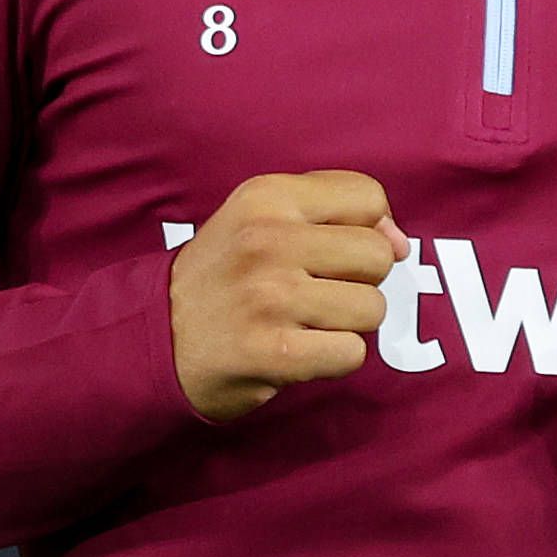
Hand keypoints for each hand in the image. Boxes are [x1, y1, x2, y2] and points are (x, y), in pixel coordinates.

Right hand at [174, 170, 407, 424]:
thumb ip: (333, 210)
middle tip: (313, 293)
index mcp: (266, 196)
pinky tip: (298, 351)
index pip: (368, 198)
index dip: (366, 229)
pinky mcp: (274, 352)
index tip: (333, 252)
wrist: (155, 339)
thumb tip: (401, 243)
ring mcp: (270, 297)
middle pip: (378, 256)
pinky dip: (333, 360)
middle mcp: (267, 240)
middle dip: (357, 281)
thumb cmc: (224, 276)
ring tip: (303, 323)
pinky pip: (352, 353)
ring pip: (372, 308)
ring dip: (346, 324)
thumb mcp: (261, 218)